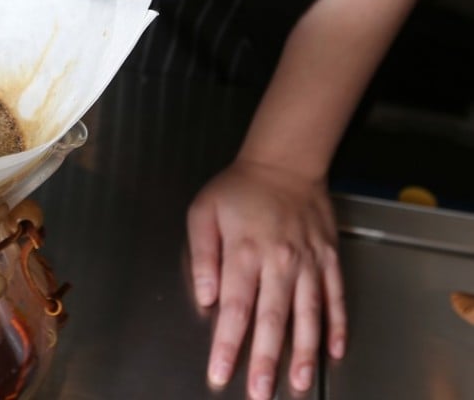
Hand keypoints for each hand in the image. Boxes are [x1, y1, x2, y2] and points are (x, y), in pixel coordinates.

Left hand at [186, 158, 346, 399]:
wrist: (284, 163)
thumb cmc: (238, 189)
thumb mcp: (203, 213)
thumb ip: (202, 257)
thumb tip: (206, 297)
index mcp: (244, 252)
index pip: (235, 308)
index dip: (227, 345)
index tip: (220, 373)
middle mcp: (279, 261)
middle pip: (271, 320)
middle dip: (265, 360)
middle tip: (260, 393)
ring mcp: (308, 262)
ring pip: (308, 315)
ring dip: (304, 353)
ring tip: (300, 383)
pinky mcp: (329, 259)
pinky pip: (336, 297)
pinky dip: (337, 326)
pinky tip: (334, 351)